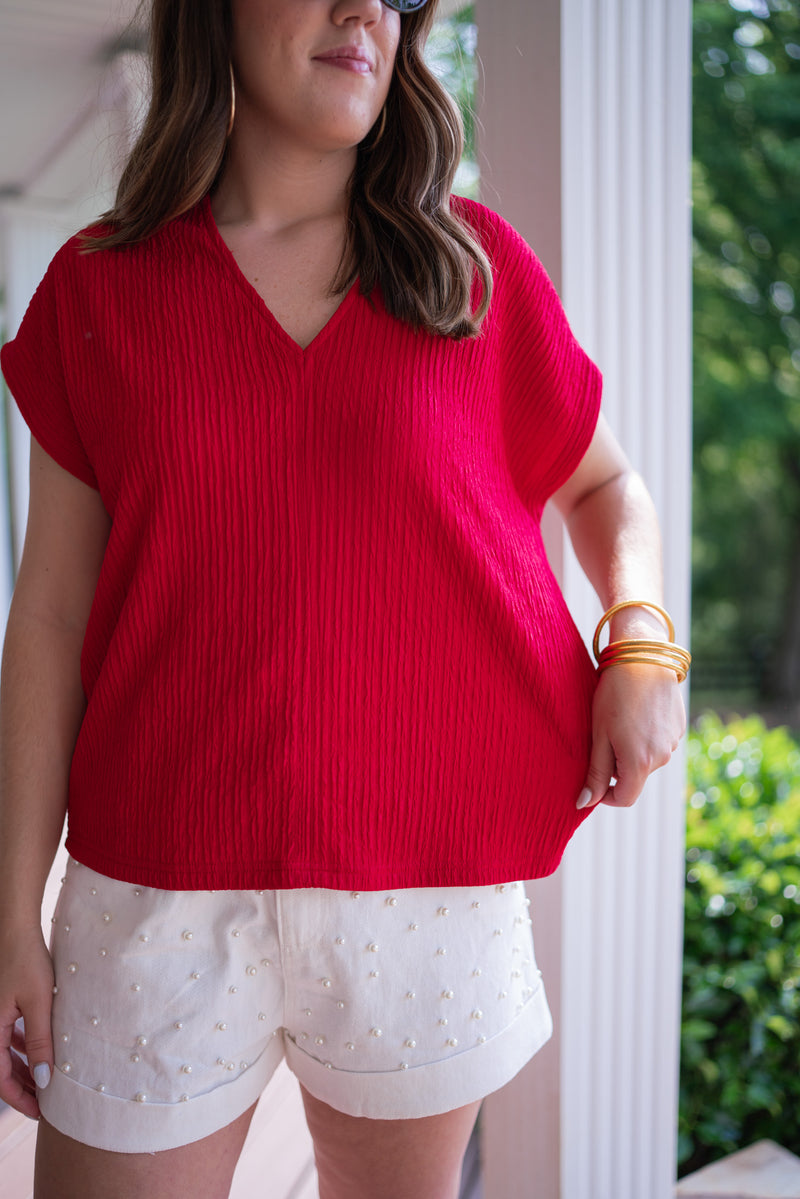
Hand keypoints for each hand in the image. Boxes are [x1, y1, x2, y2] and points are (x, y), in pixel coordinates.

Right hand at [0, 924, 54, 1119]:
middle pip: (1, 1069)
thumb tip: (45, 1080)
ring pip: (5, 1054)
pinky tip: (38, 1051)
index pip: (0, 1079)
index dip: (20, 1099)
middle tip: (47, 1102)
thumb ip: (41, 1041)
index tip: (40, 1112)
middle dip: (24, 1087)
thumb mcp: (39, 1003)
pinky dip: (21, 1048)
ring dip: (24, 1069)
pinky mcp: (1, 1005)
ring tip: (46, 1081)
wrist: (16, 928)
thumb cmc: (27, 961)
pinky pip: (7, 1036)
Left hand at [577, 662, 686, 809]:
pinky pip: (659, 743)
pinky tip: (637, 712)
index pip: (625, 798)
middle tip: (603, 736)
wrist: (642, 658)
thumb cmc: (614, 695)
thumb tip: (585, 803)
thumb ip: (595, 772)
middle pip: (635, 777)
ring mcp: (673, 743)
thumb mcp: (598, 734)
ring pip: (647, 760)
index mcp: (639, 763)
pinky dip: (646, 736)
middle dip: (617, 767)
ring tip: (620, 720)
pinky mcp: (679, 728)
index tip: (593, 781)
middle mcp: (662, 758)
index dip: (606, 796)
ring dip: (632, 750)